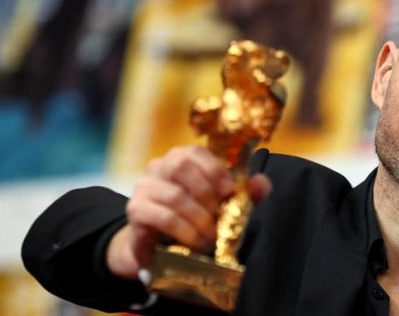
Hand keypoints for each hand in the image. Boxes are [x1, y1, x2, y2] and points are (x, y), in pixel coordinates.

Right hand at [106, 145, 271, 279]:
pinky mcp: (136, 211)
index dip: (214, 168)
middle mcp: (159, 167)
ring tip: (212, 235)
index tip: (228, 189)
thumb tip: (262, 183)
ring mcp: (144, 187)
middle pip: (180, 165)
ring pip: (175, 195)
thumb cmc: (195, 219)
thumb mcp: (224, 205)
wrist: (159, 247)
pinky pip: (163, 217)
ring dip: (199, 217)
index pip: (195, 151)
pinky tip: (197, 242)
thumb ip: (245, 193)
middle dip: (206, 191)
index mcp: (181, 159)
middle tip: (219, 213)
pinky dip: (186, 231)